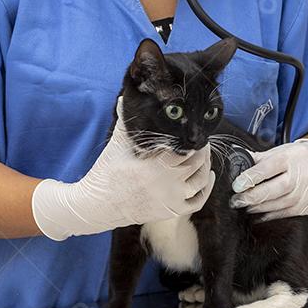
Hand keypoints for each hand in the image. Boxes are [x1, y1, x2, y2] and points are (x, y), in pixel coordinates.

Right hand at [31, 96, 215, 239]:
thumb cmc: (107, 173)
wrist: (99, 205)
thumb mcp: (117, 145)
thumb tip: (125, 97)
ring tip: (204, 155)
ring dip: (206, 166)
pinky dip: (206, 188)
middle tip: (201, 140)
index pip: (187, 149)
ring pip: (201, 181)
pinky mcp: (172, 211)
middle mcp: (168, 184)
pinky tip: (208, 176)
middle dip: (202, 150)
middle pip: (198, 163)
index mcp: (157, 165)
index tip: (192, 130)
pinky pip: (198, 201)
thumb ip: (125, 121)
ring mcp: (172, 199)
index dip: (193, 139)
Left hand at [229, 138, 307, 221]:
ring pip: (279, 204)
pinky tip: (259, 214)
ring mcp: (306, 192)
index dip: (250, 178)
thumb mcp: (278, 152)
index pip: (267, 169)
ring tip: (245, 206)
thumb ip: (257, 159)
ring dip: (258, 207)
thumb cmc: (296, 158)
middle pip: (274, 189)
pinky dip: (270, 215)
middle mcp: (301, 175)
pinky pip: (286, 213)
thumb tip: (235, 161)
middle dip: (252, 197)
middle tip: (236, 200)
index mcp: (290, 158)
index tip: (237, 185)